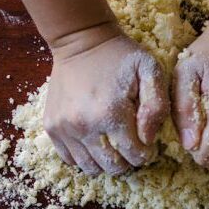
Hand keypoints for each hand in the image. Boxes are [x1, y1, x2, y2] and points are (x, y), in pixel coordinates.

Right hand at [44, 24, 168, 175]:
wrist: (81, 41)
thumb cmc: (120, 56)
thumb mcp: (150, 71)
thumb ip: (157, 106)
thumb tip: (148, 139)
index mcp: (111, 114)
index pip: (135, 156)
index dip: (146, 153)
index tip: (147, 142)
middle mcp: (84, 126)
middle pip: (113, 167)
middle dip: (127, 161)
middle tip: (131, 144)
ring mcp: (64, 128)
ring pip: (90, 168)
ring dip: (106, 162)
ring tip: (113, 145)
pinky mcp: (52, 127)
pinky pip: (70, 159)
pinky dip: (85, 157)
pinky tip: (95, 142)